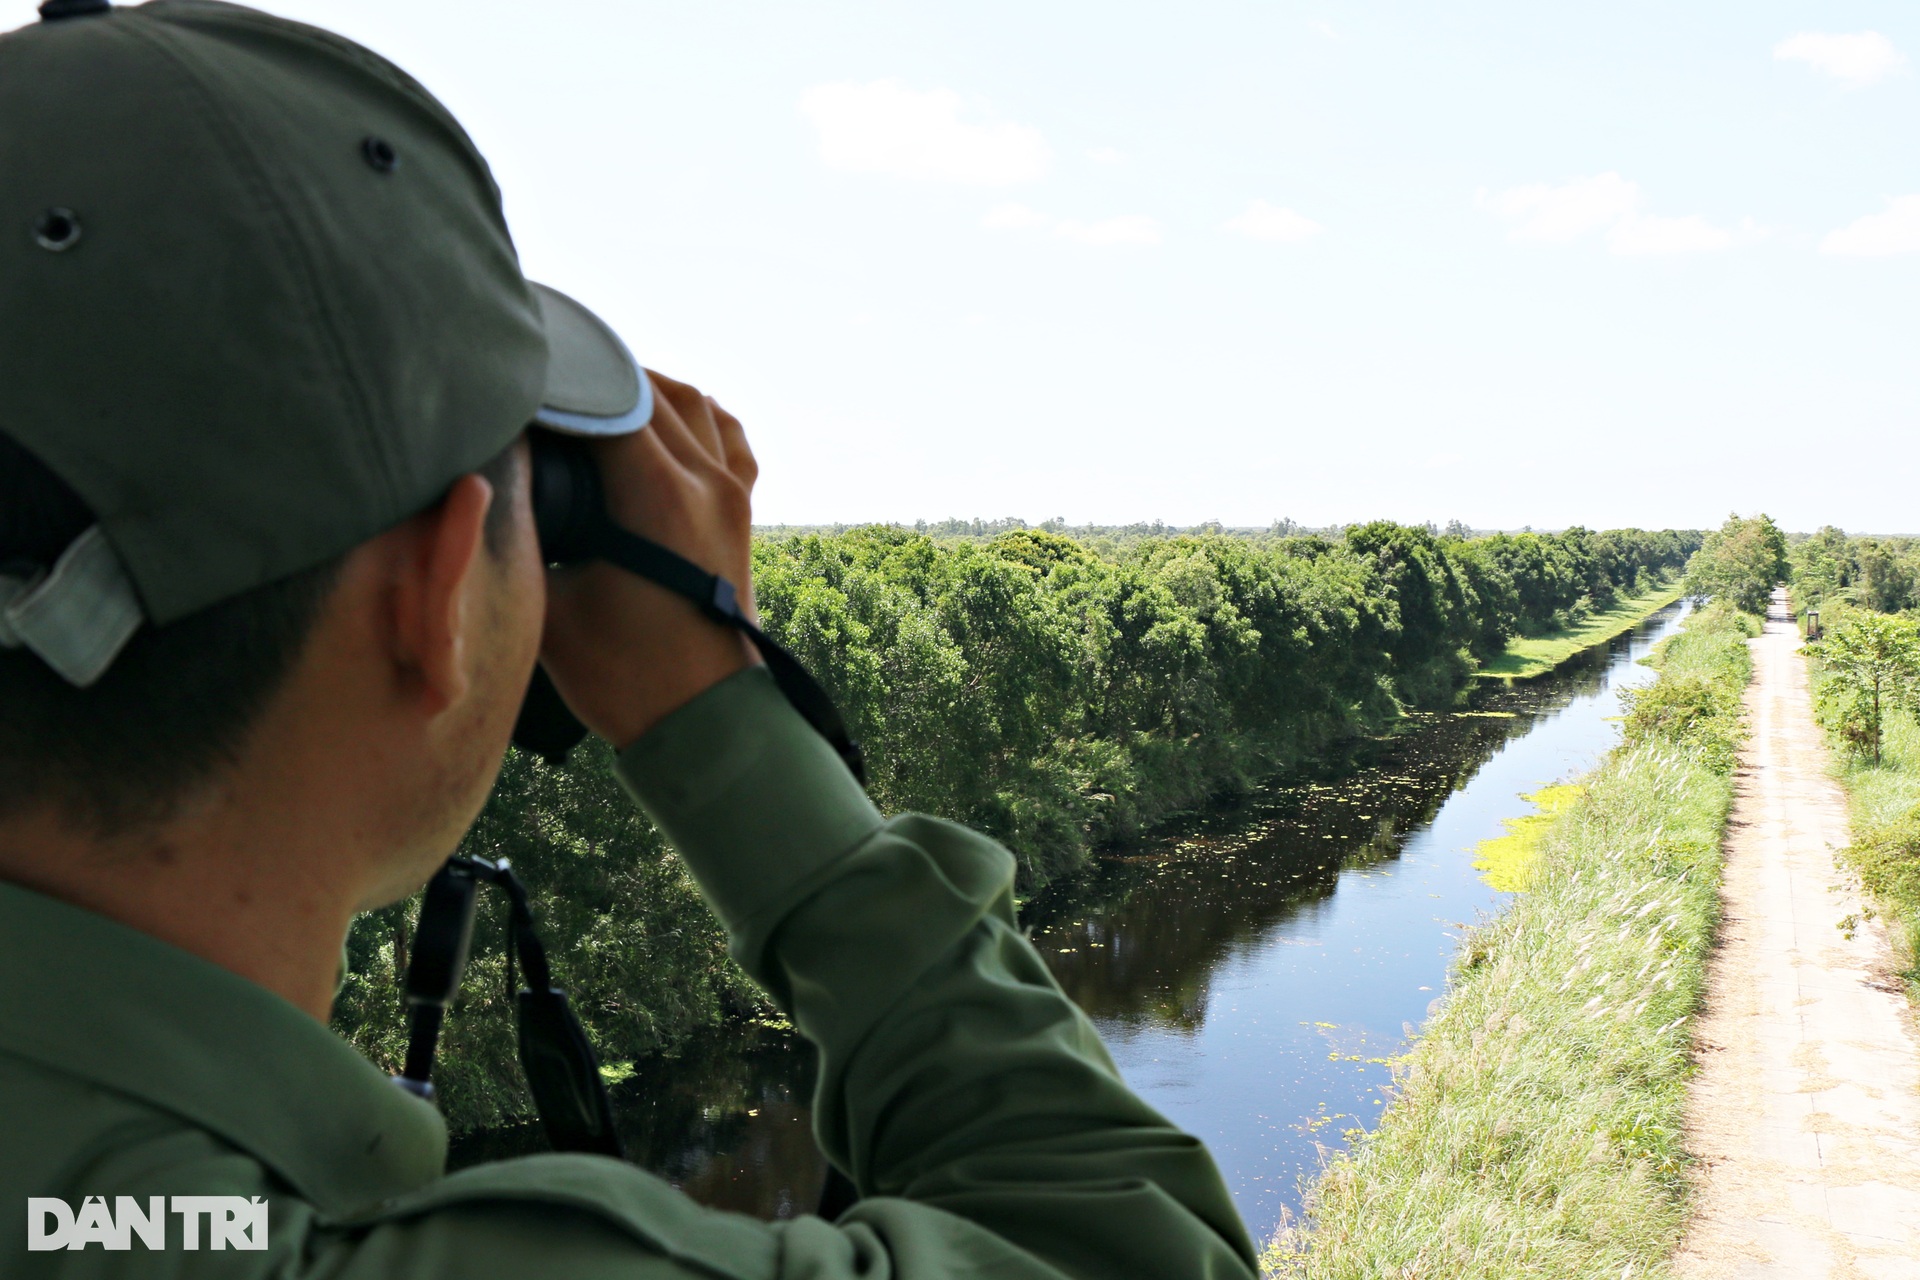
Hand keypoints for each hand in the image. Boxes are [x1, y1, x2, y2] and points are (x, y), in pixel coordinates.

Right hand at [539, 371, 760, 748]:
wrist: (706, 723)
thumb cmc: (626, 677)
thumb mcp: (549, 606)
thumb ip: (515, 539)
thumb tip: (478, 493)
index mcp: (658, 494)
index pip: (600, 399)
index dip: (551, 383)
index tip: (509, 383)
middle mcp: (705, 479)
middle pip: (642, 390)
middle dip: (587, 378)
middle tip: (535, 382)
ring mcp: (732, 491)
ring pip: (689, 402)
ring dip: (638, 388)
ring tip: (585, 393)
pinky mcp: (741, 510)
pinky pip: (725, 434)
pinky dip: (689, 415)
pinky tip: (655, 417)